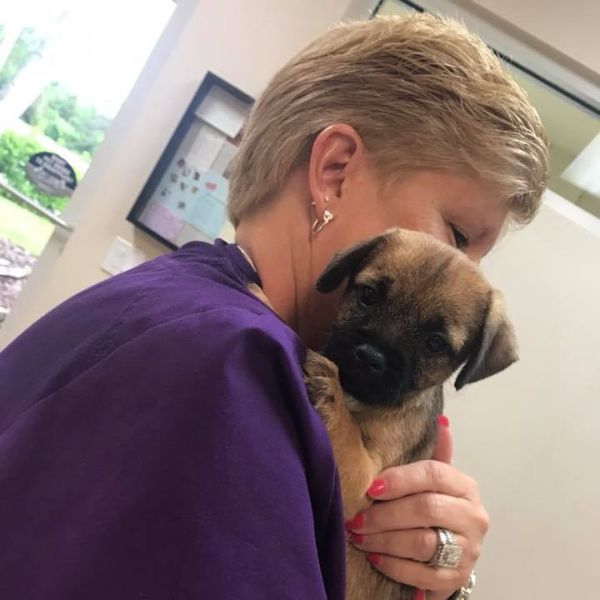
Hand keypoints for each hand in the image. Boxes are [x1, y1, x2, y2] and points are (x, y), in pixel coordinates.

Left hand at [346, 416, 488, 599]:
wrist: (455, 556)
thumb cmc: (437, 511)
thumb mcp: (437, 482)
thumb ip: (436, 454)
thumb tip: (440, 421)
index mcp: (465, 487)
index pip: (434, 473)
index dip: (400, 479)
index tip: (371, 487)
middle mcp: (473, 517)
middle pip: (426, 509)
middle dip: (384, 514)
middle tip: (356, 518)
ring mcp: (467, 551)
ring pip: (421, 542)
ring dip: (383, 540)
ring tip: (358, 536)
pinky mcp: (456, 579)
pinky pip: (420, 574)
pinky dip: (393, 565)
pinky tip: (374, 556)